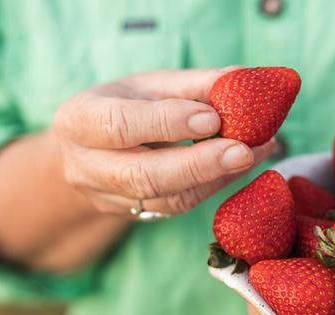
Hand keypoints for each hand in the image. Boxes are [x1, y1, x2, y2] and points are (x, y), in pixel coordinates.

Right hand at [53, 68, 274, 216]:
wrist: (88, 155)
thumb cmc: (122, 108)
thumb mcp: (148, 87)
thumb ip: (193, 85)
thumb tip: (243, 80)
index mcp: (80, 121)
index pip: (120, 125)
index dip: (168, 123)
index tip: (212, 117)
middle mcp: (88, 167)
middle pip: (144, 175)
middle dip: (199, 164)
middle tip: (243, 151)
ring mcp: (111, 198)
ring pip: (168, 198)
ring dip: (217, 177)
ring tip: (254, 153)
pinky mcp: (138, 215)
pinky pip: (181, 206)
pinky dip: (216, 185)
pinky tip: (242, 166)